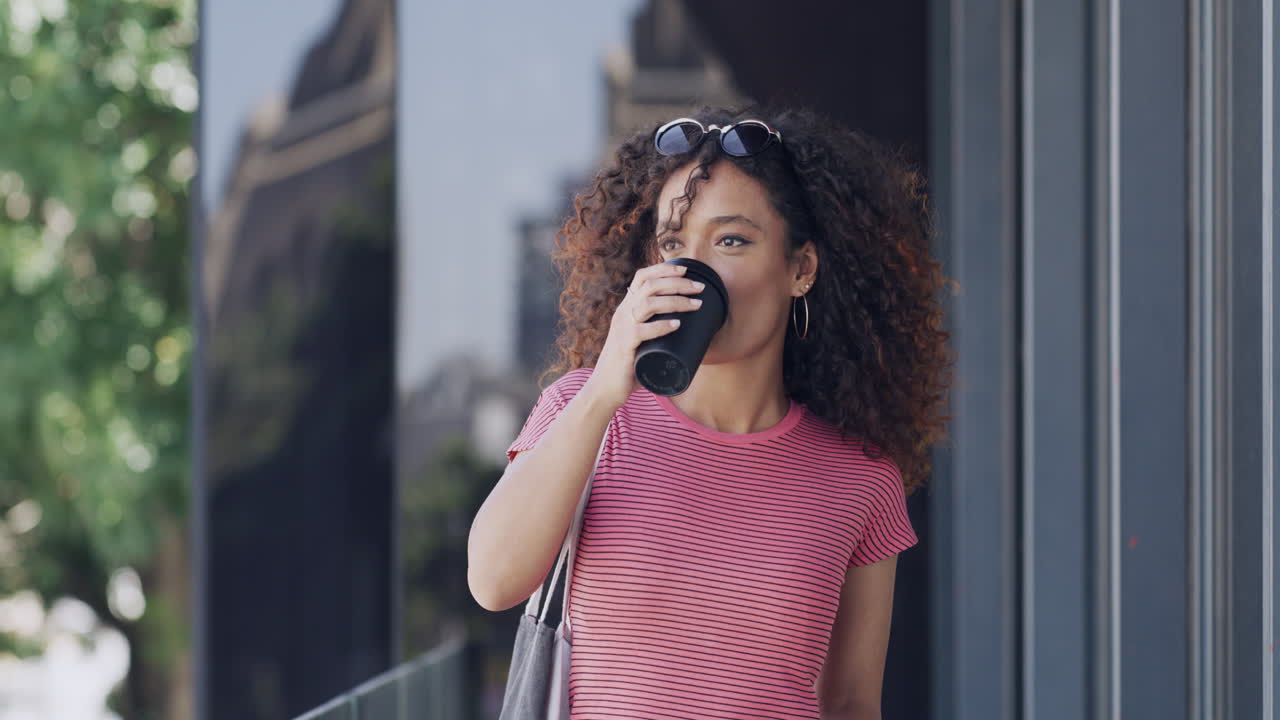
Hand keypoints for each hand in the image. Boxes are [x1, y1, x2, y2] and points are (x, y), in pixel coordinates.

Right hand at [583, 261, 707, 408]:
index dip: (663, 269)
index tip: (686, 269)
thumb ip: (656, 329)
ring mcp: (622, 329)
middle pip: (650, 285)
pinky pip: (641, 331)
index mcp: (626, 308)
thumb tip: (689, 329)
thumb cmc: (629, 365)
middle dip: (677, 282)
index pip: (642, 277)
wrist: (605, 388)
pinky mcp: (623, 347)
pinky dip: (661, 326)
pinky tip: (677, 324)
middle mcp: (623, 313)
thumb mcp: (641, 340)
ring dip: (675, 300)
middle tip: (699, 288)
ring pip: (647, 303)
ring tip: (696, 304)